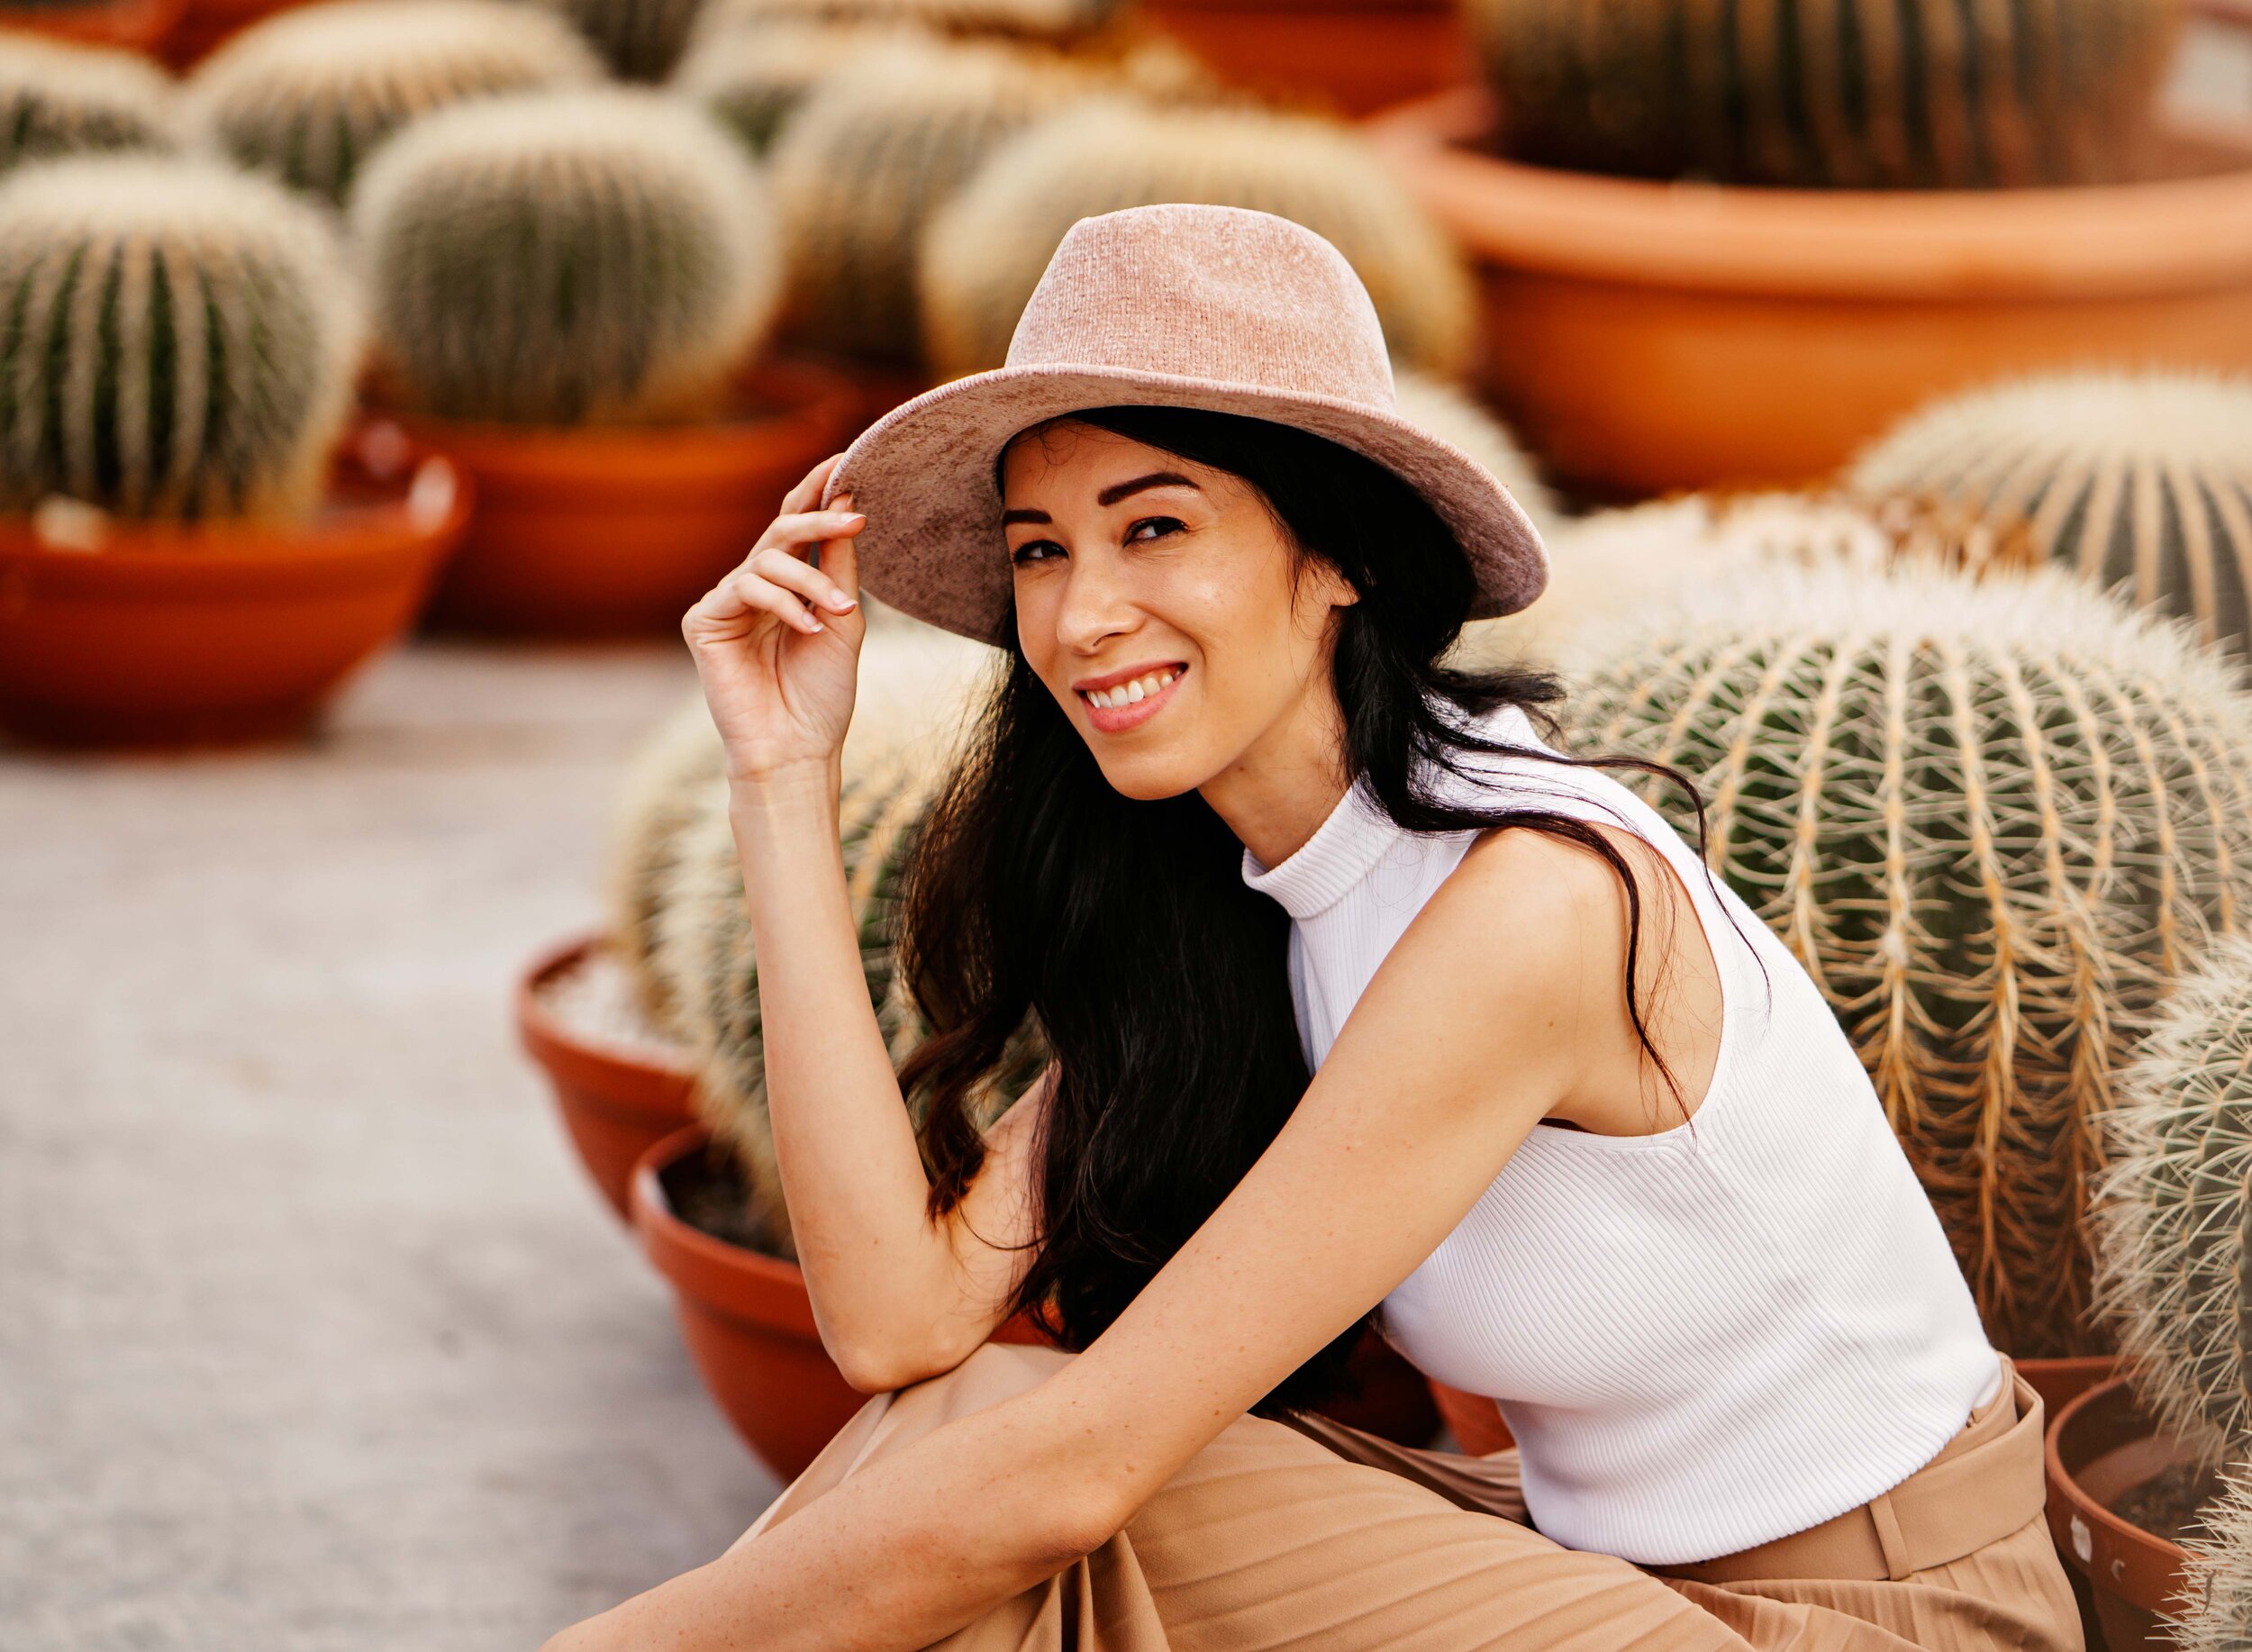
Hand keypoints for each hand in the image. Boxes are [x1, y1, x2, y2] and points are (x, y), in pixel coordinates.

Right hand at [683, 454, 866, 784]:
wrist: (797, 749)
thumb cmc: (822, 694)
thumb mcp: (845, 619)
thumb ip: (840, 563)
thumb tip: (844, 499)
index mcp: (788, 586)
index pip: (797, 526)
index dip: (816, 491)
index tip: (845, 460)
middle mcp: (754, 587)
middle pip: (781, 531)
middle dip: (819, 518)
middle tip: (856, 516)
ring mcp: (727, 602)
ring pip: (768, 561)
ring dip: (811, 581)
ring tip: (840, 610)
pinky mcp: (703, 621)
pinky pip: (745, 588)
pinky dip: (785, 604)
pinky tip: (809, 627)